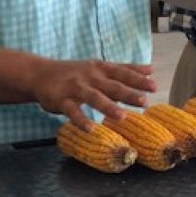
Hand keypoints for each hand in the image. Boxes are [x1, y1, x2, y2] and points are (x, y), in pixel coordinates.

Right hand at [28, 59, 156, 131]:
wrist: (40, 73)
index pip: (123, 73)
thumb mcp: (101, 67)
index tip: (155, 86)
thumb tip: (152, 70)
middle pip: (112, 86)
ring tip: (123, 116)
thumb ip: (125, 69)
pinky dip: (81, 120)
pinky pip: (72, 111)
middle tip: (145, 102)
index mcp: (102, 68)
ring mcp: (75, 88)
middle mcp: (90, 77)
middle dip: (129, 93)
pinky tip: (90, 129)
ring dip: (108, 107)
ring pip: (94, 98)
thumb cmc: (76, 73)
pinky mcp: (61, 100)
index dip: (138, 79)